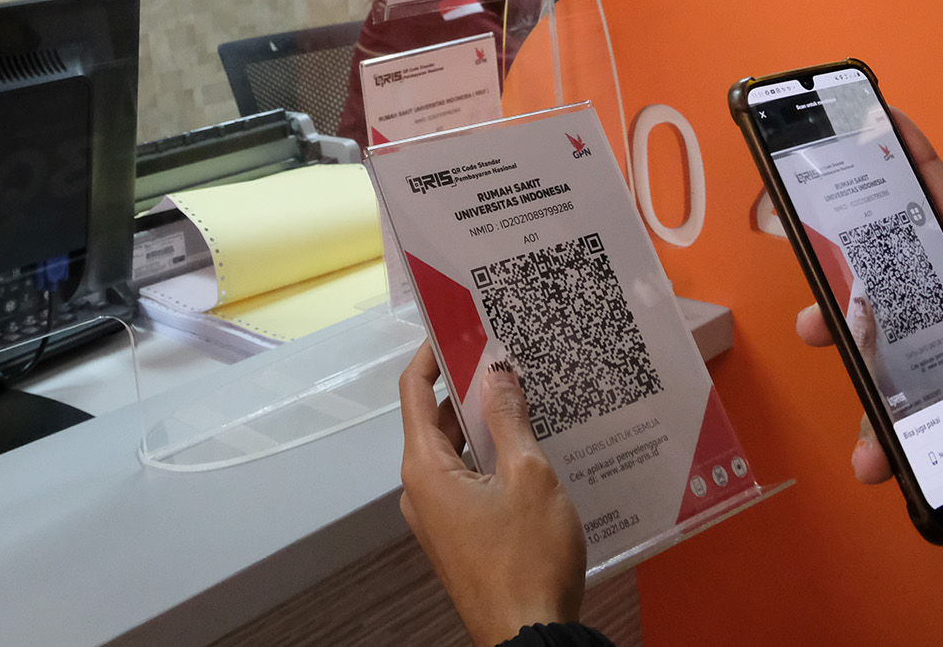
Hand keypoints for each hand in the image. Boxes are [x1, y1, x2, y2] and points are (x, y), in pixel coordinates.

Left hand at [398, 344, 584, 645]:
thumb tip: (497, 371)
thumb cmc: (528, 557)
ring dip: (483, 424)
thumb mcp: (529, 477)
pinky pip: (467, 481)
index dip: (432, 354)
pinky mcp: (459, 536)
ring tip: (523, 392)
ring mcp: (438, 517)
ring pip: (455, 452)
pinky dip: (490, 457)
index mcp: (425, 469)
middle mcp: (420, 490)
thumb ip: (510, 419)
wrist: (529, 638)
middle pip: (435, 420)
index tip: (459, 326)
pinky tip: (528, 446)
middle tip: (503, 354)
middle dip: (466, 386)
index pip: (414, 392)